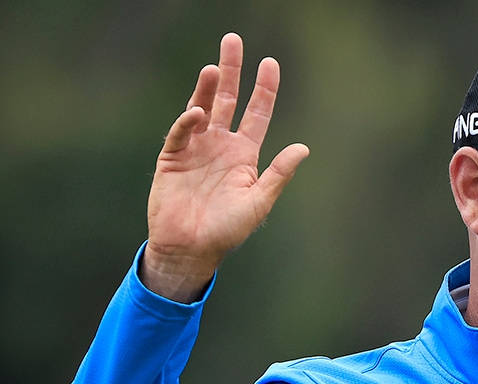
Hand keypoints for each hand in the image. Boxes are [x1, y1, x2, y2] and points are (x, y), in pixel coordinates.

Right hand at [142, 32, 309, 300]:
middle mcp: (220, 145)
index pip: (257, 113)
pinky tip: (198, 112)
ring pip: (203, 108)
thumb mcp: (259, 202)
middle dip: (231, 71)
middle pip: (228, 99)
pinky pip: (182, 132)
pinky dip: (189, 121)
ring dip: (207, 88)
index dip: (264, 88)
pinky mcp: (173, 157)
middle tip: (233, 40)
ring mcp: (196, 149)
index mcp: (244, 155)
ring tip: (214, 67)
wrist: (191, 249)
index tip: (270, 63)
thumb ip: (278, 174)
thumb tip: (303, 147)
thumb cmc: (227, 231)